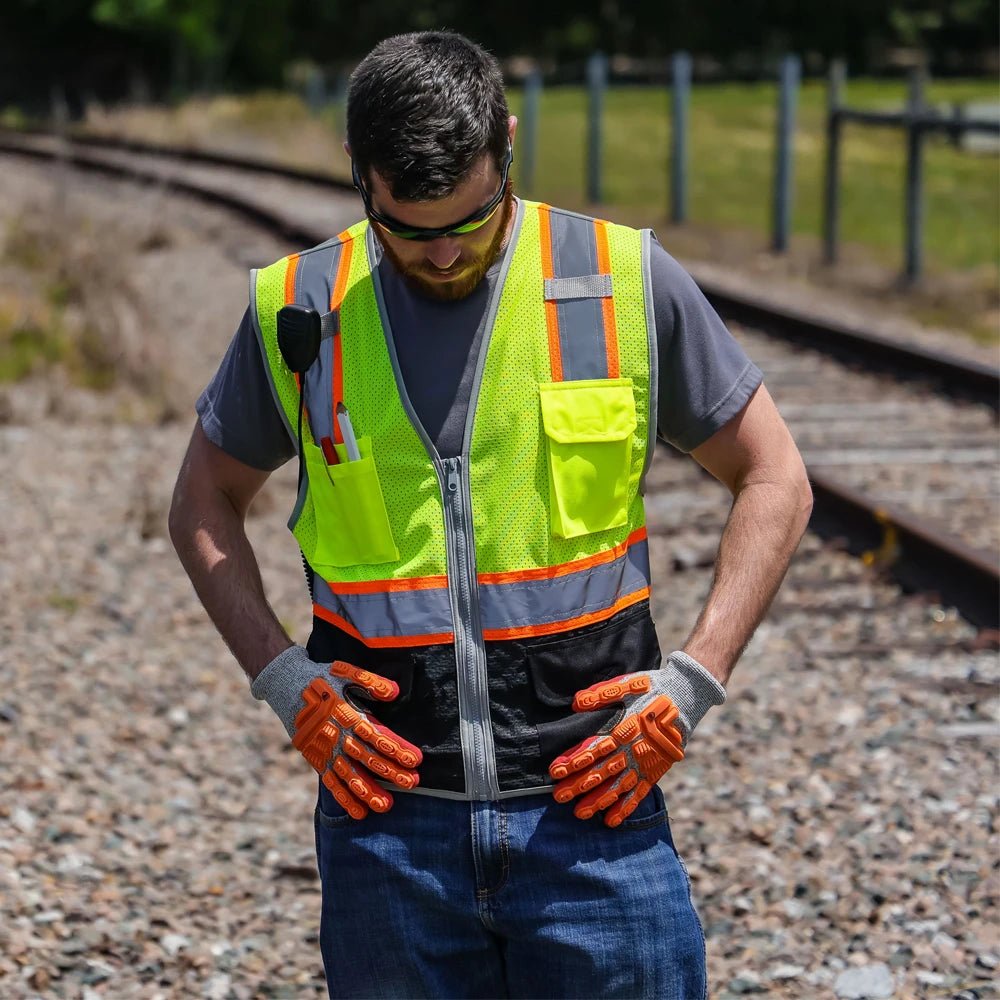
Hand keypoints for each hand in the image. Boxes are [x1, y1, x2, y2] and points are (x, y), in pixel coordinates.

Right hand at [252, 645, 421, 819]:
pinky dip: (345, 798)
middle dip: (391, 772)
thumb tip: (394, 692)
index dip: (396, 748)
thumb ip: (371, 682)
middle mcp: (336, 736)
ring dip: (369, 791)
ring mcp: (325, 750)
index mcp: (347, 714)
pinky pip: (331, 782)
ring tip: (386, 805)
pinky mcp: (316, 759)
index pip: (376, 735)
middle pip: (367, 757)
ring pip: (349, 775)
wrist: (286, 685)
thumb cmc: (323, 678)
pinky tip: (359, 812)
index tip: (415, 760)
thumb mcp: (347, 672)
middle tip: (413, 783)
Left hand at [548, 651, 725, 826]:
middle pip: (601, 771)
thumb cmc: (651, 688)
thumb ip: (602, 695)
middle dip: (578, 785)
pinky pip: (639, 793)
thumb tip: (577, 703)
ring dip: (598, 801)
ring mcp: (644, 763)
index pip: (593, 748)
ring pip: (618, 787)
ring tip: (580, 813)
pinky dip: (626, 808)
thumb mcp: (626, 684)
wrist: (686, 697)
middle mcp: (632, 750)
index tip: (555, 771)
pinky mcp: (656, 770)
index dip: (574, 760)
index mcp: (623, 728)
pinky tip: (611, 820)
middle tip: (558, 797)